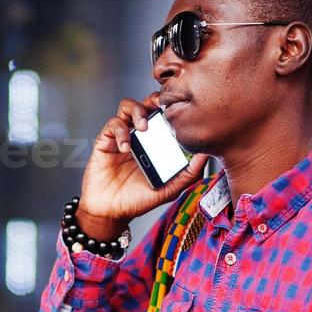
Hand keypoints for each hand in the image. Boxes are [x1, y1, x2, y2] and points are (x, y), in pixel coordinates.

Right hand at [77, 94, 210, 239]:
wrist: (111, 212)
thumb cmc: (138, 200)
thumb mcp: (170, 189)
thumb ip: (189, 173)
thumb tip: (206, 154)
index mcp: (156, 142)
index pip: (165, 115)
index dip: (172, 107)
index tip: (181, 108)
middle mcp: (139, 135)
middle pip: (147, 103)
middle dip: (155, 99)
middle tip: (163, 106)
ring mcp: (122, 136)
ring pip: (127, 106)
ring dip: (137, 111)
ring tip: (143, 127)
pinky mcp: (105, 141)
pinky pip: (113, 125)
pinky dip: (121, 132)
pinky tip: (126, 147)